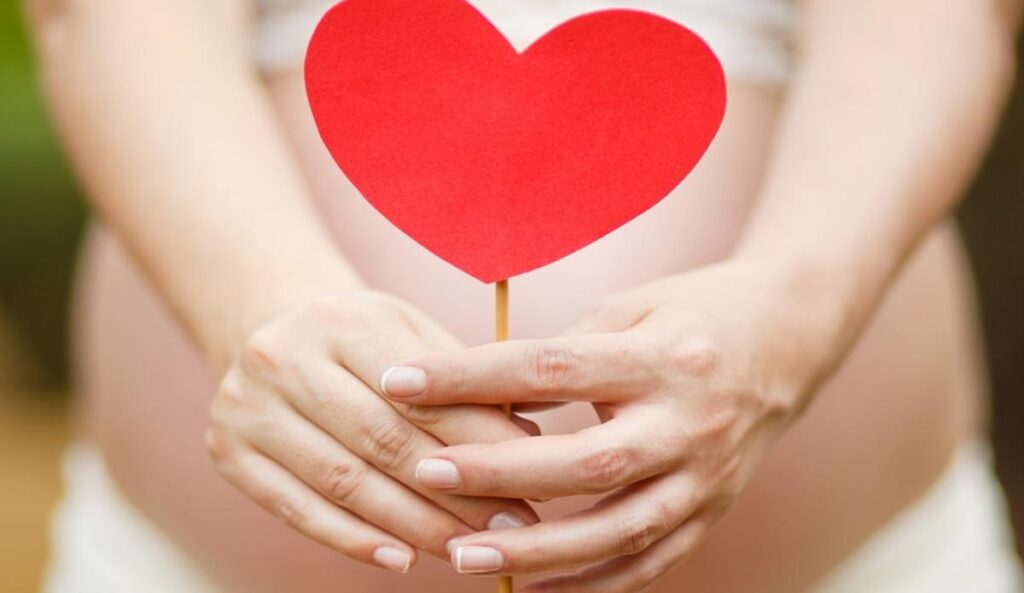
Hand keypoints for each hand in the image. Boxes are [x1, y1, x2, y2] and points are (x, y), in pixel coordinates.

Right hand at [206, 290, 538, 572]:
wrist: (269, 325)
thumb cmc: (362, 338)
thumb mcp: (410, 334)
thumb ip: (461, 383)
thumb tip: (527, 445)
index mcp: (342, 319)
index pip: (421, 392)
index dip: (479, 439)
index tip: (532, 475)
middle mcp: (284, 358)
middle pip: (383, 442)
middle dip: (456, 492)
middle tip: (511, 526)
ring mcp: (246, 407)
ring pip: (345, 483)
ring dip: (414, 525)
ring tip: (468, 549)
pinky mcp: (227, 452)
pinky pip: (298, 509)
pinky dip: (353, 540)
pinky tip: (402, 557)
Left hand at [380, 261, 840, 589]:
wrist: (790, 338)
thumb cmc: (696, 312)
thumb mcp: (632, 309)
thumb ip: (565, 352)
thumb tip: (484, 395)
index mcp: (664, 358)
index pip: (552, 368)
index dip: (471, 376)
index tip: (401, 380)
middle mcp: (690, 422)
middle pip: (586, 461)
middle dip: (498, 471)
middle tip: (422, 471)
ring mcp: (706, 475)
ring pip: (618, 527)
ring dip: (538, 548)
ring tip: (461, 553)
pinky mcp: (712, 509)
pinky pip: (649, 560)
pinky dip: (591, 580)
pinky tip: (531, 585)